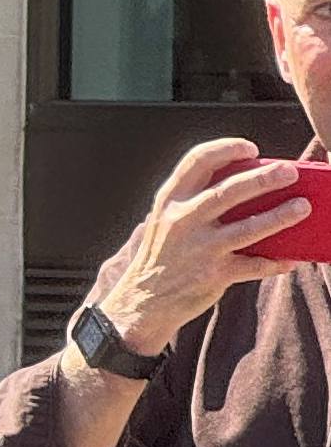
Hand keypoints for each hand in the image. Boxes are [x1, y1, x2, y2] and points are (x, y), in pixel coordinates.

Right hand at [91, 139, 309, 359]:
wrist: (144, 299)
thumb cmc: (161, 255)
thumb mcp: (164, 220)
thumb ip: (192, 202)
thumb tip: (238, 187)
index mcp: (169, 200)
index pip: (197, 161)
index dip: (226, 149)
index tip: (250, 147)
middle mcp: (183, 220)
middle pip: (229, 191)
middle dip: (263, 179)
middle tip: (289, 171)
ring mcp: (200, 248)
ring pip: (249, 227)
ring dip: (280, 216)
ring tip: (302, 206)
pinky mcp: (215, 274)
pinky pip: (254, 265)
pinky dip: (276, 262)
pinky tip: (291, 259)